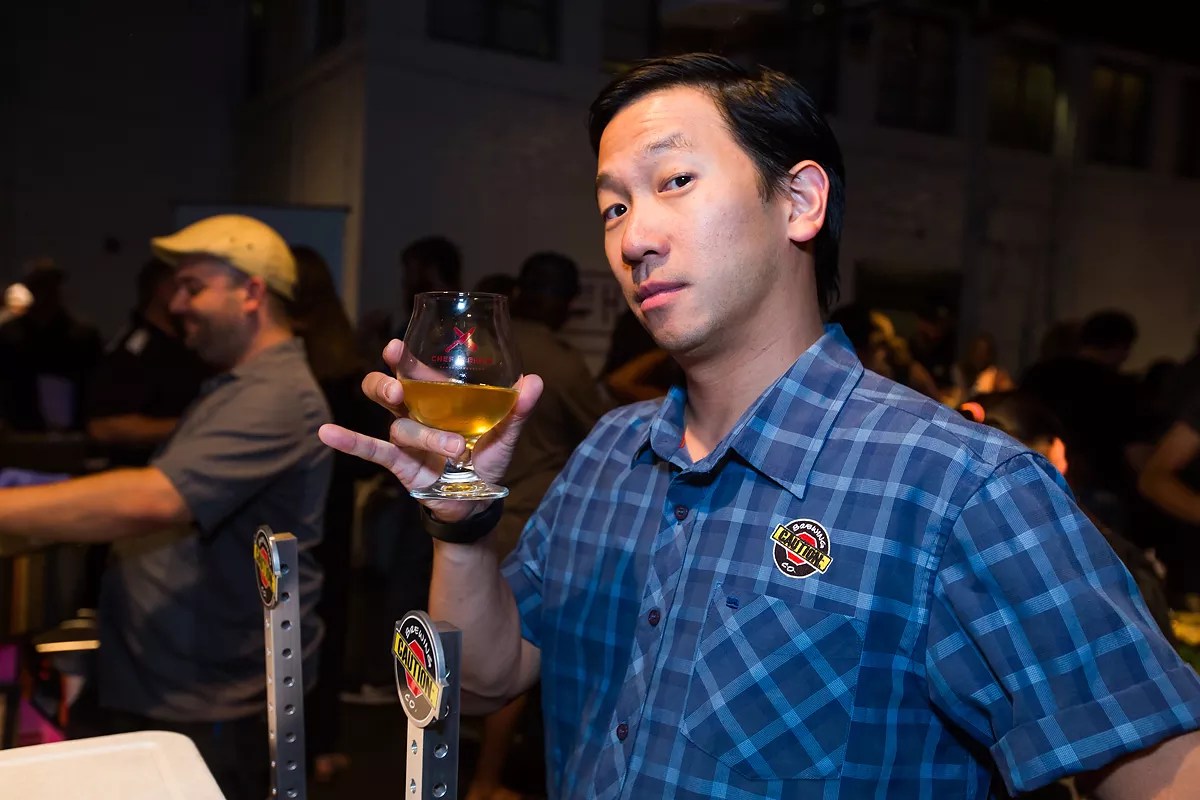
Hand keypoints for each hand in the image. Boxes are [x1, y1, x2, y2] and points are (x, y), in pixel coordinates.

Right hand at [318, 339, 543, 522]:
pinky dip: (349, 442)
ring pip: (397, 426)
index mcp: (440, 401)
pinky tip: (327, 433)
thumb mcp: (506, 434)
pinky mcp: (400, 463)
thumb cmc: (486, 460)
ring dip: (425, 436)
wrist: (477, 502)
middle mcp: (417, 414)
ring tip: (452, 448)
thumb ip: (517, 409)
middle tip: (401, 390)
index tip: (393, 346)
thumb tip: (534, 381)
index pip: (417, 372)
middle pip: (389, 390)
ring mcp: (406, 439)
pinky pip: (372, 450)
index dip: (404, 358)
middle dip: (390, 385)